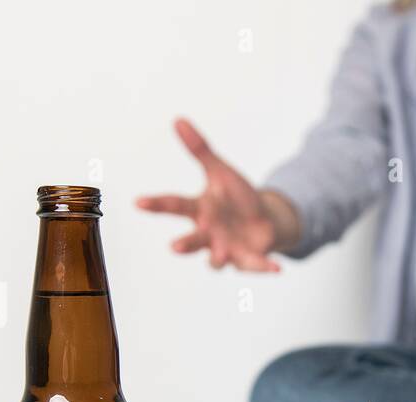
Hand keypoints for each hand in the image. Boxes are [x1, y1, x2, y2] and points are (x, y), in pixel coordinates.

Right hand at [136, 119, 296, 271]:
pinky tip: (277, 268)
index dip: (157, 204)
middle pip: (193, 240)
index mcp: (200, 210)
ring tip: (221, 256)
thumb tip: (178, 119)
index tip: (138, 202)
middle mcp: (208, 234)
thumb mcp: (220, 171)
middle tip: (174, 247)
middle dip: (185, 244)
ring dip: (218, 258)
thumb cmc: (236, 197)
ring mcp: (226, 249)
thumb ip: (200, 150)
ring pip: (216, 260)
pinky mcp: (246, 260)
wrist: (264, 221)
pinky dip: (264, 267)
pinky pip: (255, 265)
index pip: (175, 205)